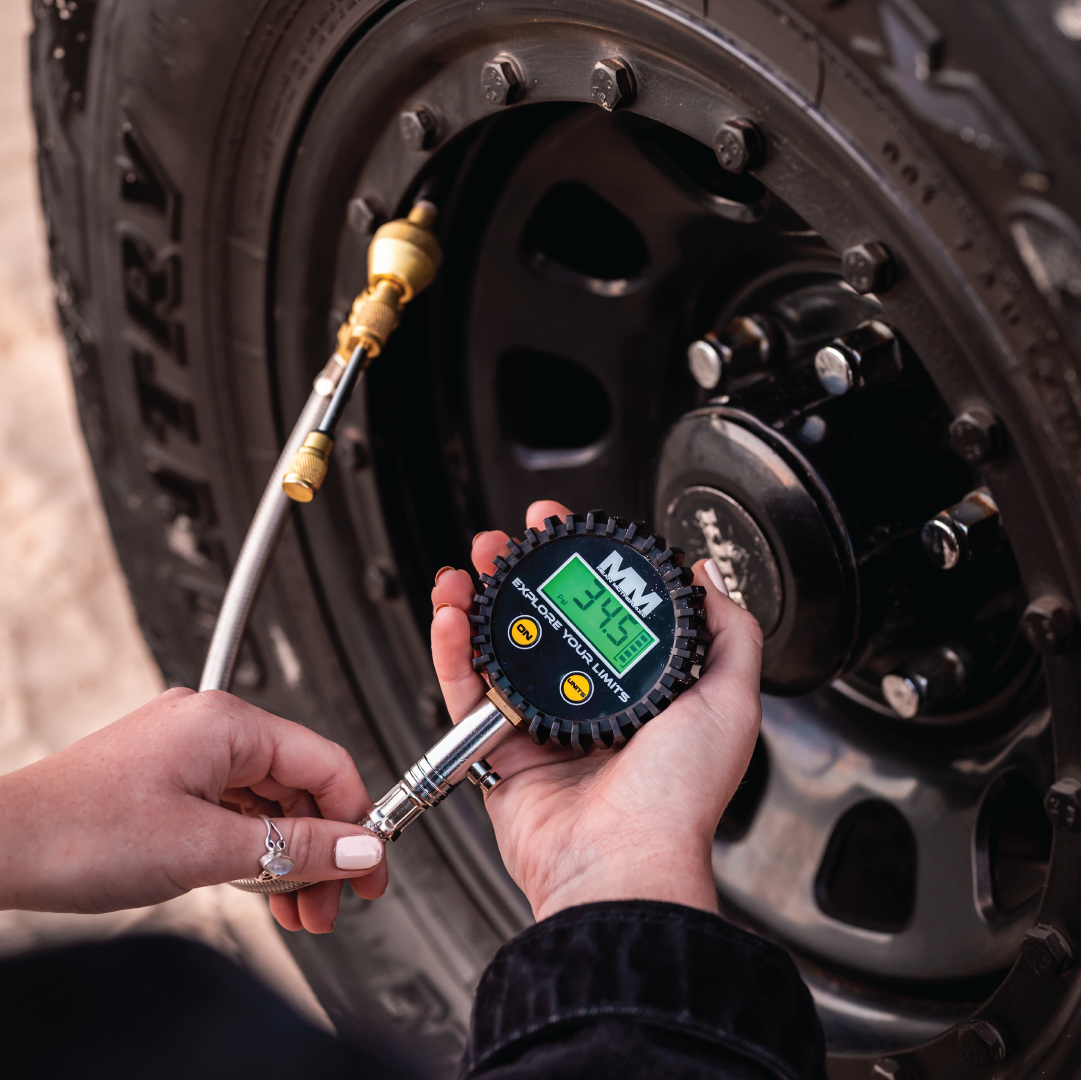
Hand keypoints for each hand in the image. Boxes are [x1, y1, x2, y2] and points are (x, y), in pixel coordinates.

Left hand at [0, 688, 386, 932]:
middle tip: (331, 902)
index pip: (326, 763)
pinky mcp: (170, 775)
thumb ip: (296, 847)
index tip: (369, 869)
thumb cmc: (77, 833)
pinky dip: (253, 848)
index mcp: (228, 723)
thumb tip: (359, 848)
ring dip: (287, 856)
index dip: (357, 820)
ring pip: (267, 801)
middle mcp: (212, 726)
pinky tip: (259, 886)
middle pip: (300, 785)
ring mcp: (189, 750)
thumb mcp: (207, 849)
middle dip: (320, 849)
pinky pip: (234, 807)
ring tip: (295, 909)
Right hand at [431, 501, 762, 920]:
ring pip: (497, 649)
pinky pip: (464, 690)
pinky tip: (451, 615)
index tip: (569, 530)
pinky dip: (450, 649)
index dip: (583, 567)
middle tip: (508, 540)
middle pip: (543, 622)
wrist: (622, 863)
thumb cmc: (679, 799)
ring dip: (478, 600)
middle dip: (521, 573)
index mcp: (638, 691)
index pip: (604, 611)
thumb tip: (707, 579)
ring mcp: (539, 725)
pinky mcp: (496, 750)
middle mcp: (587, 705)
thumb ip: (728, 634)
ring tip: (468, 566)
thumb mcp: (729, 701)